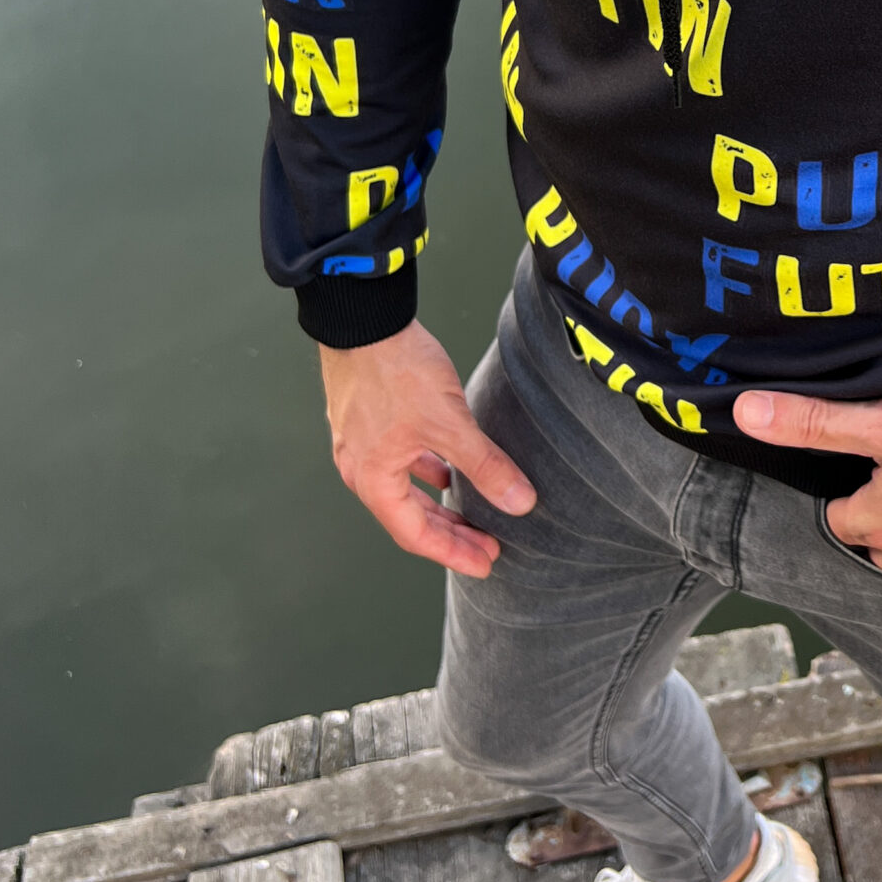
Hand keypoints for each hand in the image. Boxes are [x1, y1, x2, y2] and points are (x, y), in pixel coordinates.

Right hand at [318, 320, 534, 577]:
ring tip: (475, 514)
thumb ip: (485, 465)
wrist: (363, 317)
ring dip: (440, 504)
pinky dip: (428, 472)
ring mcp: (362, 443)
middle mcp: (361, 468)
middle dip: (450, 535)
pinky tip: (451, 469)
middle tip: (489, 547)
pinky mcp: (369, 419)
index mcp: (374, 480)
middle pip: (410, 517)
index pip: (416, 535)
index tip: (486, 564)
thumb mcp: (450, 423)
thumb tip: (520, 503)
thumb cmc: (397, 370)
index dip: (453, 553)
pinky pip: (402, 462)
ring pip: (406, 489)